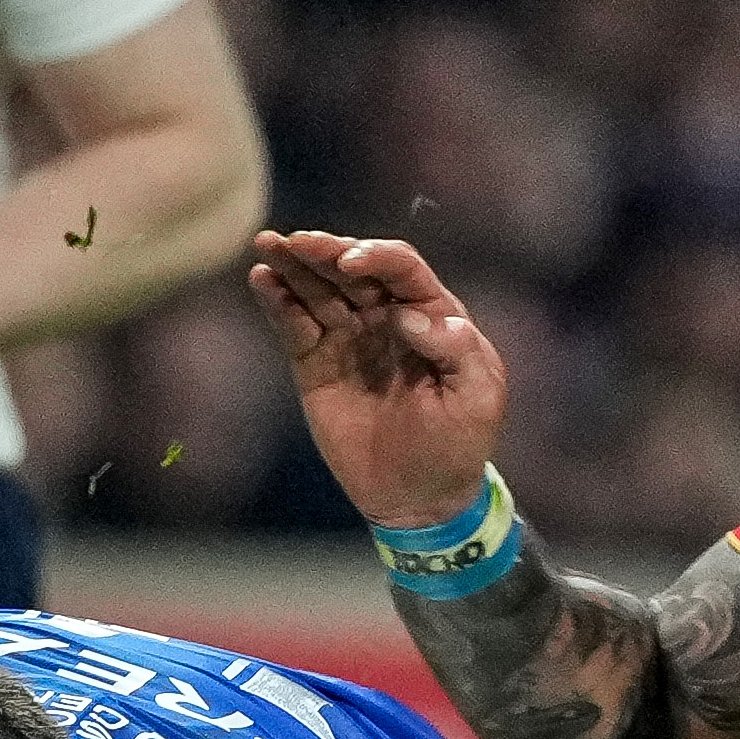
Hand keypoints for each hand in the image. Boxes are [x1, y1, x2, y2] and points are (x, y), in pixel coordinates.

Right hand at [244, 231, 506, 530]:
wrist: (420, 496)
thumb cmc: (459, 443)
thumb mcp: (478, 397)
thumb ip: (456, 349)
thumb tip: (409, 316)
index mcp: (431, 314)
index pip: (401, 268)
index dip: (376, 256)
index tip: (351, 263)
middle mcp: (387, 315)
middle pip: (352, 268)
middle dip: (324, 250)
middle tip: (296, 242)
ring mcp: (349, 336)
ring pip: (318, 288)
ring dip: (292, 265)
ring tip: (267, 244)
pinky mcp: (316, 363)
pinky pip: (295, 323)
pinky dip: (277, 301)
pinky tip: (261, 280)